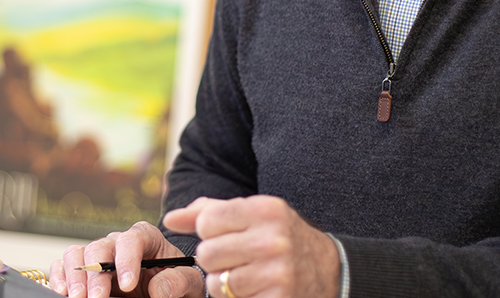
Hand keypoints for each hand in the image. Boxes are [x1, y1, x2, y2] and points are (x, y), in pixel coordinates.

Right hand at [49, 221, 202, 297]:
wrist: (170, 292)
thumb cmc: (178, 284)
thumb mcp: (188, 283)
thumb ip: (178, 282)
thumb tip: (157, 289)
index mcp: (146, 238)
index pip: (132, 239)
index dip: (127, 260)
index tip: (128, 285)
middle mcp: (118, 244)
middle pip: (99, 247)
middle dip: (96, 274)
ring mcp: (98, 257)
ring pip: (77, 254)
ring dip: (74, 276)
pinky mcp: (84, 271)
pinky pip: (64, 266)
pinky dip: (59, 277)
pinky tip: (62, 292)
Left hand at [163, 196, 339, 297]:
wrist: (330, 270)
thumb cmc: (279, 236)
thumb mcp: (253, 214)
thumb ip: (209, 212)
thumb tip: (170, 220)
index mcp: (265, 210)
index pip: (207, 221)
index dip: (208, 232)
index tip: (223, 235)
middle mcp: (272, 240)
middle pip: (206, 254)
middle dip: (213, 260)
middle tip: (232, 259)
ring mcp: (277, 273)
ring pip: (216, 283)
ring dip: (223, 283)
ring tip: (244, 275)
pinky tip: (255, 289)